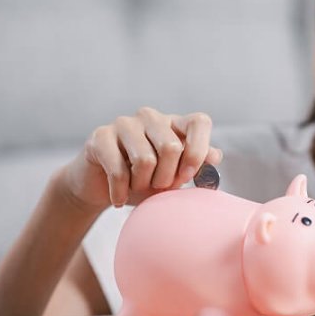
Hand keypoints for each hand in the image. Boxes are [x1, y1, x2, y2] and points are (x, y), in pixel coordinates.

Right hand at [58, 107, 222, 211]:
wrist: (99, 186)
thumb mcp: (173, 177)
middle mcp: (151, 117)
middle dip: (166, 178)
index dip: (198, 150)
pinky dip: (121, 192)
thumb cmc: (143, 180)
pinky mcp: (100, 136)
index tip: (188, 177)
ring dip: (142, 185)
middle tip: (158, 188)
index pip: (200, 122)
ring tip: (137, 189)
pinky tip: (119, 199)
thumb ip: (196, 166)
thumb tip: (215, 156)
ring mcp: (124, 123)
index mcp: (174, 124)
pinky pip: (117, 170)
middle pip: (171, 147)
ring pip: (145, 160)